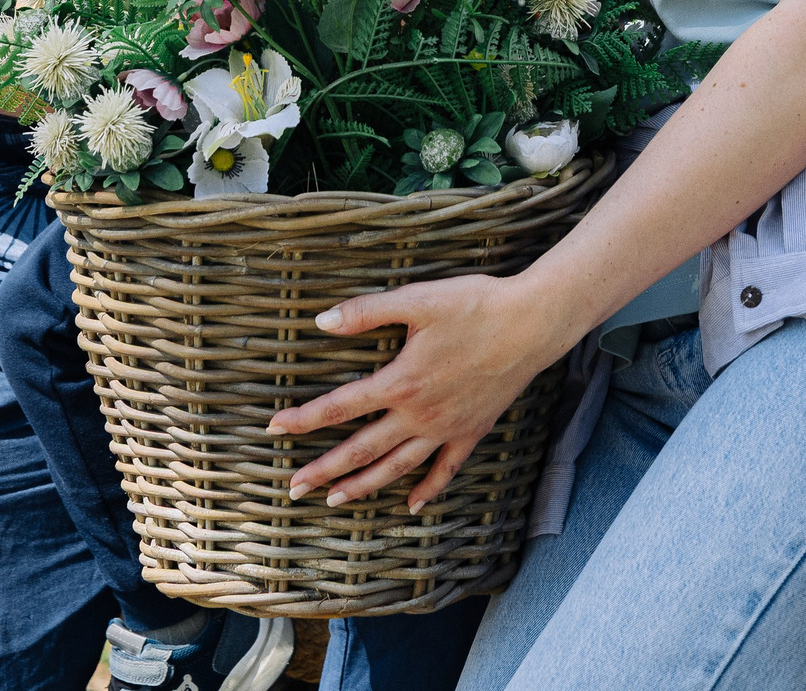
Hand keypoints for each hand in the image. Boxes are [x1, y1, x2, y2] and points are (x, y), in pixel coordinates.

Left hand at [267, 273, 578, 512]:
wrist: (532, 323)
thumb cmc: (475, 305)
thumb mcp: (417, 300)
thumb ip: (366, 312)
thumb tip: (321, 321)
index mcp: (400, 382)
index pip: (340, 406)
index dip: (304, 418)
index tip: (274, 429)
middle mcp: (419, 414)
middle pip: (361, 449)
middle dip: (323, 470)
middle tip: (293, 489)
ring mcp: (446, 428)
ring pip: (396, 467)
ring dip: (363, 486)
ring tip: (335, 500)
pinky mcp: (472, 431)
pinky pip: (445, 469)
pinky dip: (427, 489)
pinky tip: (411, 505)